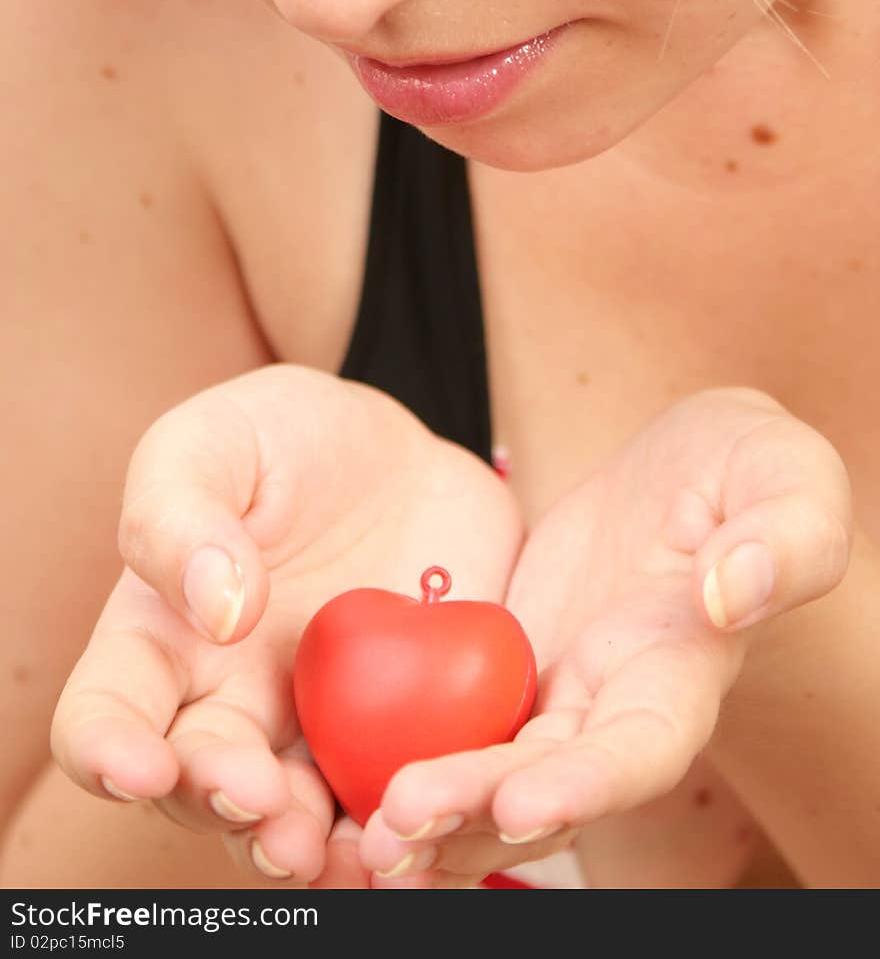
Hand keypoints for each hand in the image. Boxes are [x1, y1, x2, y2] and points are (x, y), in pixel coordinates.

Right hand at [50, 364, 522, 886]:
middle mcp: (231, 702)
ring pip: (296, 819)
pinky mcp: (401, 732)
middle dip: (229, 807)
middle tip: (265, 804)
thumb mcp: (221, 438)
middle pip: (205, 787)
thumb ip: (187, 512)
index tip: (143, 763)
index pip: (105, 714)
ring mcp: (317, 727)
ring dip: (310, 848)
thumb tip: (216, 609)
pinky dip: (401, 826)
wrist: (401, 451)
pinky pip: (393, 797)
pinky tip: (421, 824)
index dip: (108, 751)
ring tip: (338, 849)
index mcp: (163, 639)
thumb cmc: (286, 438)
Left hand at [360, 387, 851, 886]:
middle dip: (473, 816)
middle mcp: (614, 706)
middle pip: (544, 784)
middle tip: (391, 832)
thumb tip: (732, 592)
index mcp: (683, 671)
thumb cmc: (748, 466)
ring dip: (430, 815)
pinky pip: (453, 727)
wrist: (685, 467)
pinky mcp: (503, 670)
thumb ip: (781, 537)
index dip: (587, 784)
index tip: (521, 801)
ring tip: (359, 838)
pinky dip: (408, 762)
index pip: (640, 747)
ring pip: (490, 777)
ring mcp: (555, 695)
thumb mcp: (786, 477)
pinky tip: (347, 786)